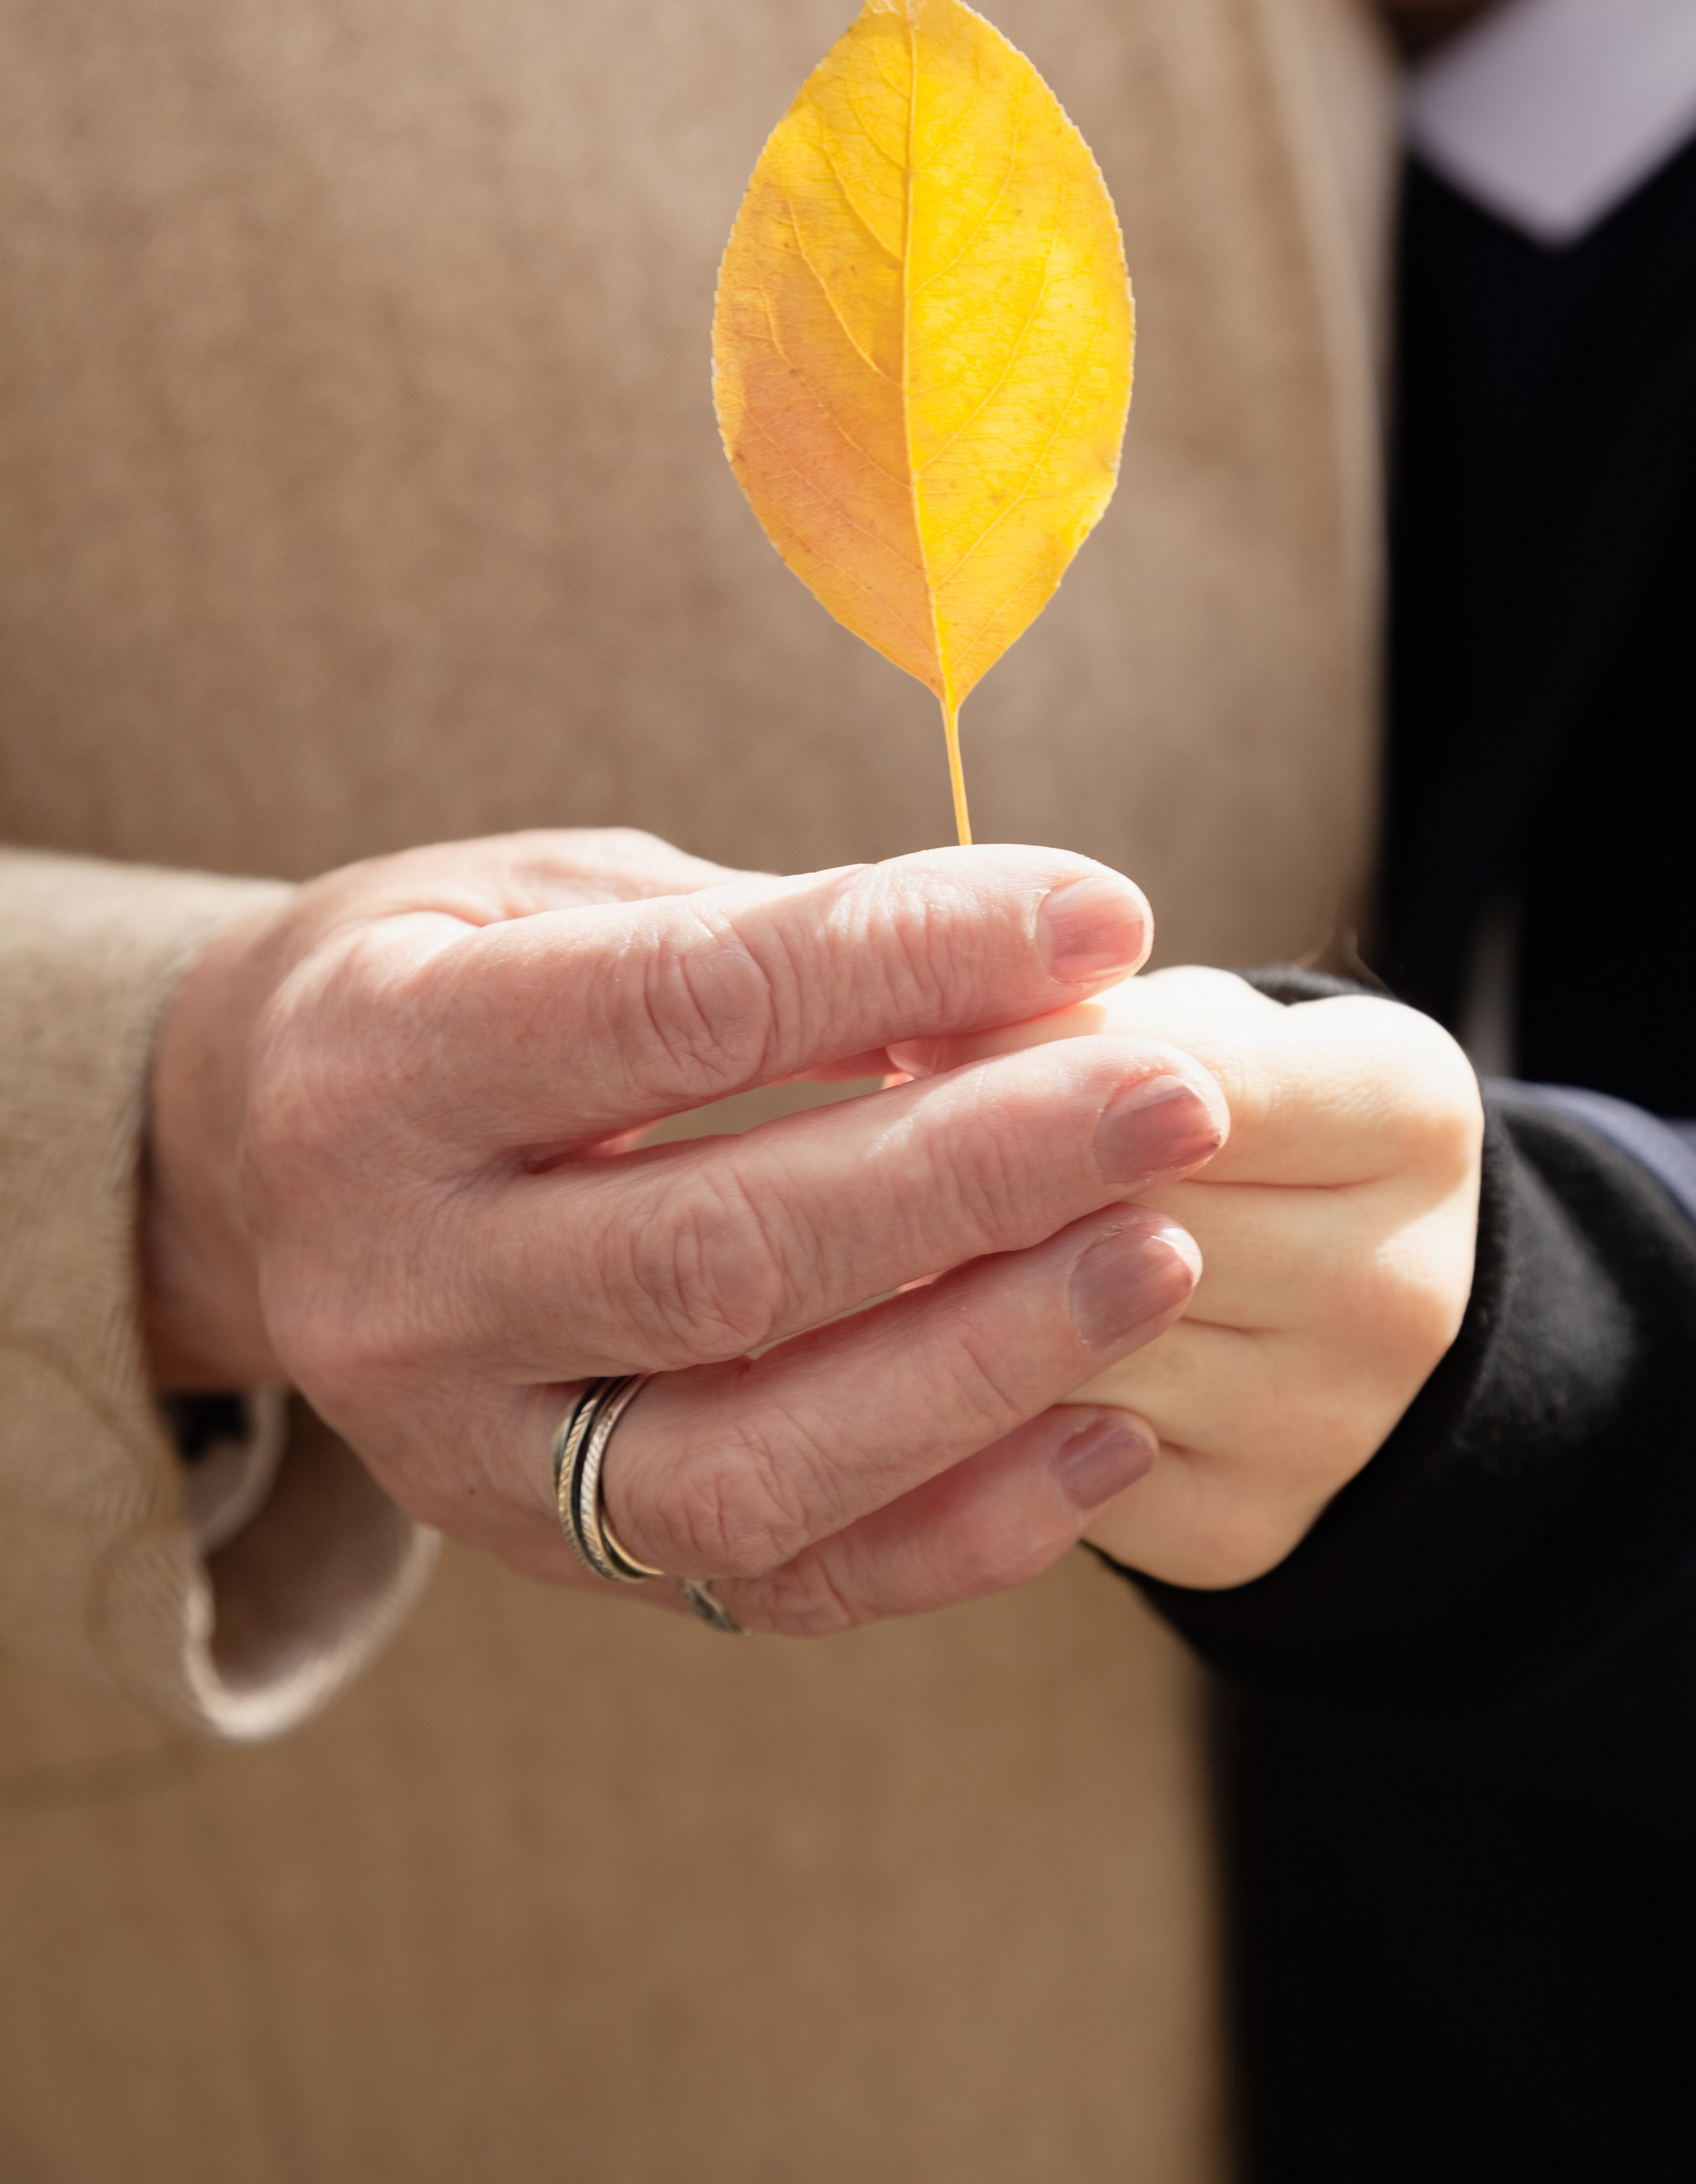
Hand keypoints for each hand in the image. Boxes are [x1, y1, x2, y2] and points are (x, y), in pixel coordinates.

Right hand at [144, 830, 1228, 1632]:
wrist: (271, 1163)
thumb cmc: (461, 982)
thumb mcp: (566, 895)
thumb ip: (778, 940)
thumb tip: (1034, 988)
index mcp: (380, 1063)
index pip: (681, 1012)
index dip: (906, 959)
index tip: (1096, 921)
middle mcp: (393, 1283)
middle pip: (718, 1253)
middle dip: (978, 1177)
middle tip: (1174, 1104)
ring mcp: (457, 1452)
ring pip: (742, 1463)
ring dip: (981, 1366)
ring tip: (1162, 1256)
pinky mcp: (546, 1555)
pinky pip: (770, 1585)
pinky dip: (956, 1530)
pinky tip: (1106, 1433)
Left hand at [894, 968, 1483, 1588]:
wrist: (1326, 1299)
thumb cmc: (1225, 1115)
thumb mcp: (1193, 1024)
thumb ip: (1075, 1019)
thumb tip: (905, 1028)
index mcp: (1408, 1114)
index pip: (1185, 1074)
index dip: (1022, 1051)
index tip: (901, 1027)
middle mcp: (1397, 1286)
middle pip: (1123, 1221)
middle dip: (969, 1184)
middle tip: (829, 1145)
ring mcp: (1326, 1428)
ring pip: (1069, 1352)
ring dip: (935, 1298)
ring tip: (842, 1244)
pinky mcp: (1238, 1530)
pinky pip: (1046, 1470)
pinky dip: (956, 1409)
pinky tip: (890, 1357)